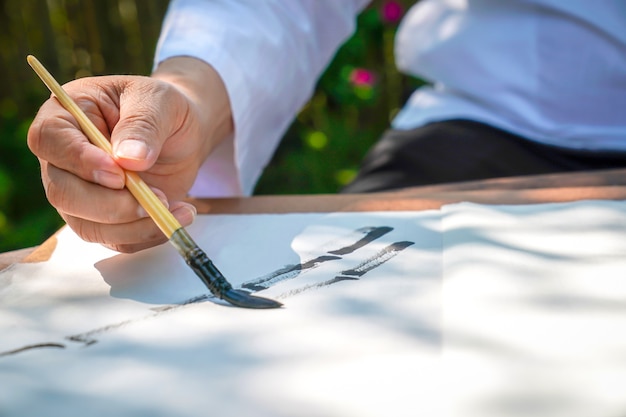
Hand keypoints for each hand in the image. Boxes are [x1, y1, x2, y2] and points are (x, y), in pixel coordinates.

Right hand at [27, 57, 232, 252]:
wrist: (181, 133)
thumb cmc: (162, 109)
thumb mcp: (160, 101)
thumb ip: (143, 124)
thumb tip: (129, 158)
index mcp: (65, 115)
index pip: (50, 140)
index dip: (80, 162)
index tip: (118, 173)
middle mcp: (63, 159)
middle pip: (63, 193)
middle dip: (110, 204)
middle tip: (156, 197)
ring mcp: (80, 193)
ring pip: (87, 225)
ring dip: (133, 226)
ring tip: (175, 207)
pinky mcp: (104, 218)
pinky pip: (115, 240)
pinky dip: (148, 234)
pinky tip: (178, 215)